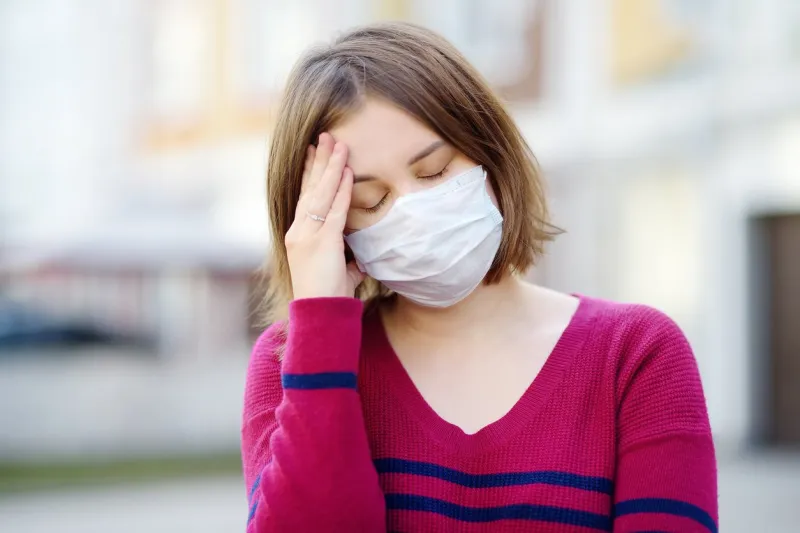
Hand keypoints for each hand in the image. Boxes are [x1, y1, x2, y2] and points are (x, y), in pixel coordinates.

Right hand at [286, 133, 365, 299]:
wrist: (319, 315)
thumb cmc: (328, 298)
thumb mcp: (339, 274)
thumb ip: (347, 263)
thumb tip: (359, 262)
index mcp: (299, 235)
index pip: (305, 197)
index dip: (310, 173)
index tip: (313, 151)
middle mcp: (298, 231)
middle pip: (309, 188)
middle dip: (318, 161)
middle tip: (325, 136)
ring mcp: (307, 235)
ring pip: (320, 193)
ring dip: (330, 167)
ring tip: (338, 144)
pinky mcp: (321, 242)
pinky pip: (333, 210)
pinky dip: (340, 190)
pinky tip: (347, 172)